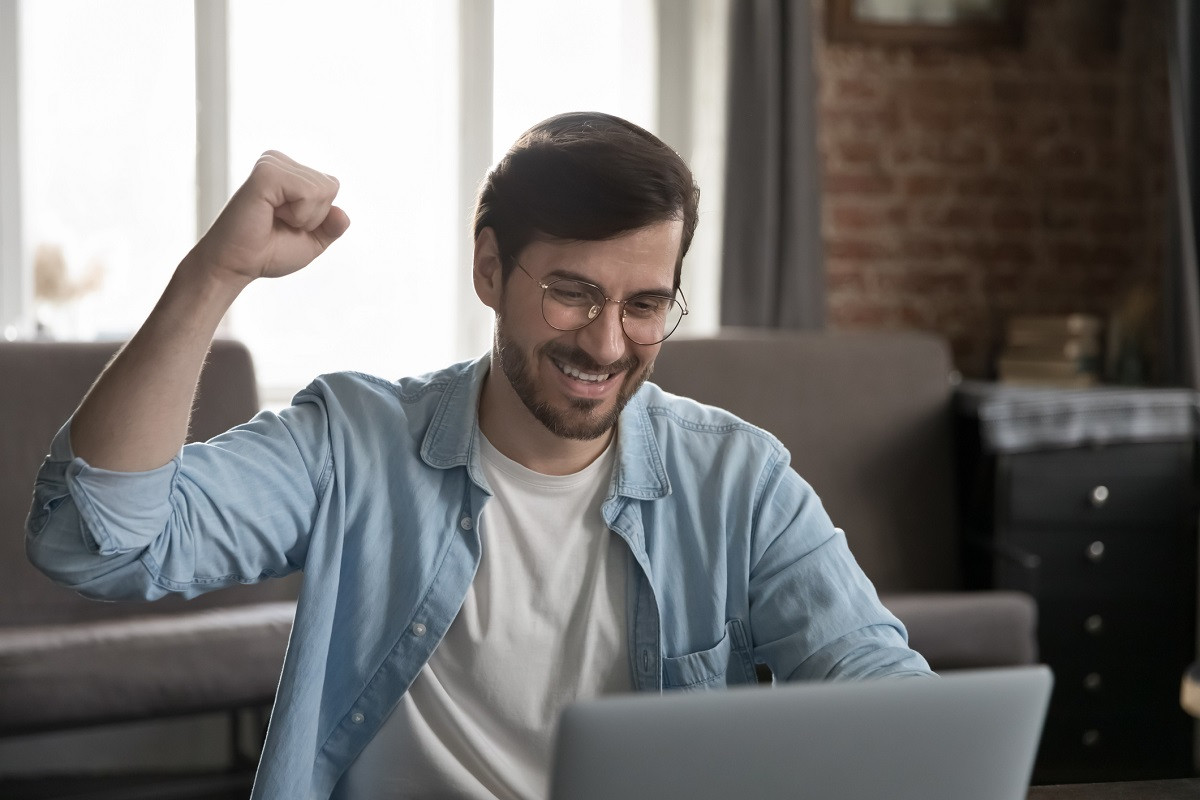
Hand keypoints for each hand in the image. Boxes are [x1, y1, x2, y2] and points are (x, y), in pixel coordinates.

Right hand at [196, 151, 349, 284]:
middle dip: (314, 217)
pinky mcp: (265, 173)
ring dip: (304, 217)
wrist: (237, 265)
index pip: (332, 186)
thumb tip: (343, 214)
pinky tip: (271, 214)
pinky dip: (298, 214)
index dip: (319, 216)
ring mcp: (272, 164)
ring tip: (273, 219)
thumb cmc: (268, 252)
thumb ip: (332, 227)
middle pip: (330, 186)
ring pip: (322, 189)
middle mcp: (280, 162)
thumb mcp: (311, 241)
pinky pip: (307, 192)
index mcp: (289, 172)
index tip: (290, 225)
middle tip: (280, 224)